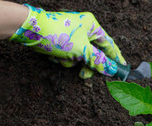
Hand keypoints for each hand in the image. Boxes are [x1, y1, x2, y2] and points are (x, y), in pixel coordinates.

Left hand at [10, 4, 125, 78]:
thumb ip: (99, 61)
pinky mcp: (61, 42)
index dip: (116, 57)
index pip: (109, 44)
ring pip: (80, 57)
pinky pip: (69, 56)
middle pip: (94, 53)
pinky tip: (55, 56)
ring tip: (64, 59)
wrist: (29, 30)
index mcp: (92, 26)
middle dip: (87, 64)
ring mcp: (72, 36)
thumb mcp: (82, 50)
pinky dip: (63, 59)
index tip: (122, 68)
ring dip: (72, 62)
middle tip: (84, 74)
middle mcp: (83, 29)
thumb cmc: (57, 35)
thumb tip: (112, 69)